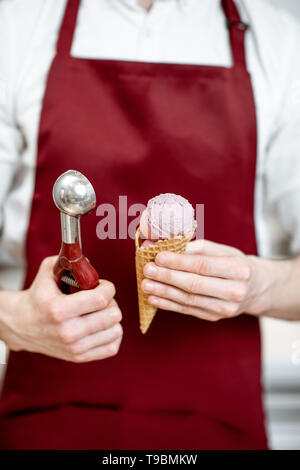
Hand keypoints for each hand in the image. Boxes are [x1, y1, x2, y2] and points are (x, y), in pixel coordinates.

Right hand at [0, 256, 122, 361]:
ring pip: (116, 330)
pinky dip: (112, 335)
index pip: (100, 299)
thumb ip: (70, 262)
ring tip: (99, 313)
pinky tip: (101, 326)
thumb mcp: (49, 273)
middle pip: (112, 315)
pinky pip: (112, 347)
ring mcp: (74, 347)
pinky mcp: (79, 357)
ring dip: (112, 318)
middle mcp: (68, 331)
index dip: (108, 288)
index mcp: (59, 309)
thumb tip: (91, 266)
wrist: (22, 325)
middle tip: (100, 300)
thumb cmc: (39, 296)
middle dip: (111, 302)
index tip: (103, 286)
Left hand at [141, 239, 272, 320]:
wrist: (256, 288)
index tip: (159, 257)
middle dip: (167, 277)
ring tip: (146, 284)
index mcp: (238, 269)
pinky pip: (187, 310)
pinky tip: (153, 298)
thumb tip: (168, 246)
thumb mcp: (224, 251)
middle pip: (194, 284)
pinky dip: (168, 304)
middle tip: (148, 270)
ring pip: (188, 300)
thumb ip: (198, 248)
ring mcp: (225, 308)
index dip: (179, 262)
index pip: (203, 266)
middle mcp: (234, 291)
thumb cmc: (235, 264)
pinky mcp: (215, 318)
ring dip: (164, 292)